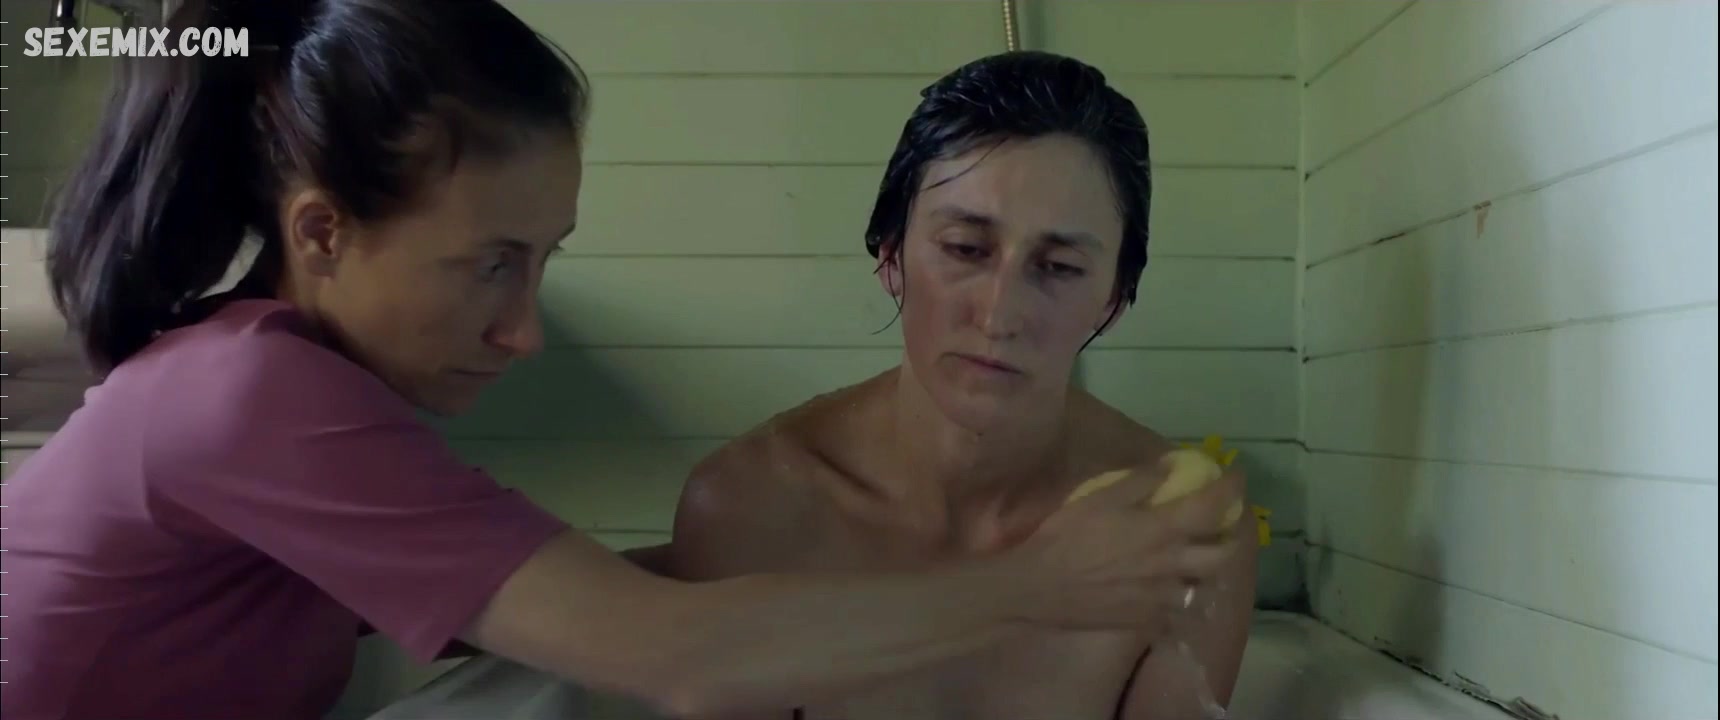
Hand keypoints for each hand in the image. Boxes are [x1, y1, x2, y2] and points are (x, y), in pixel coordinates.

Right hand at [1007, 459, 1244, 632]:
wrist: (1039, 587)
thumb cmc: (1067, 536)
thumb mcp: (1100, 496)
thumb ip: (1140, 482)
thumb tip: (1170, 467)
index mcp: (1162, 529)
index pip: (1213, 506)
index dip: (1232, 489)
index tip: (1235, 476)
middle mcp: (1172, 564)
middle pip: (1222, 556)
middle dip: (1229, 539)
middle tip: (1221, 528)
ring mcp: (1162, 597)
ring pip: (1201, 587)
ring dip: (1204, 572)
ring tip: (1194, 561)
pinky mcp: (1148, 620)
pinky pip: (1176, 613)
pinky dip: (1180, 601)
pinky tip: (1168, 593)